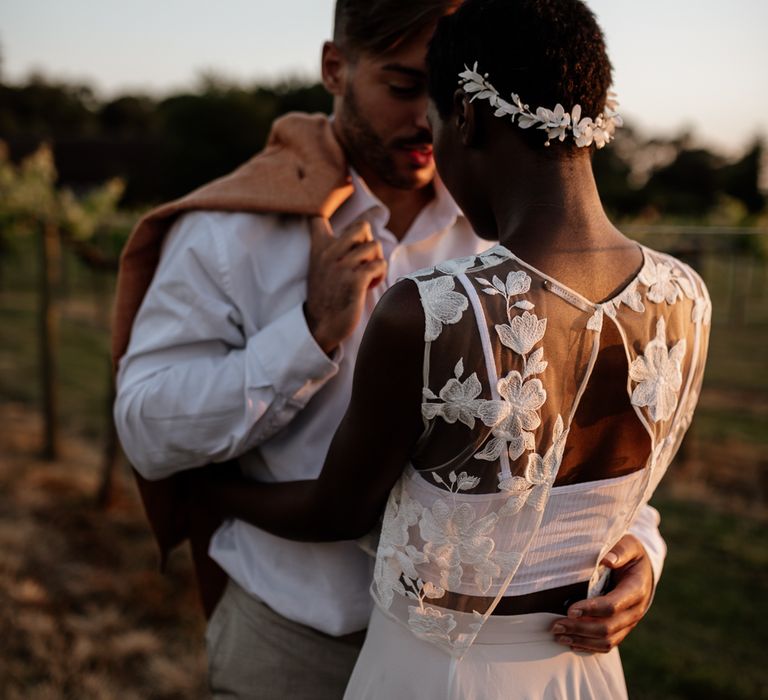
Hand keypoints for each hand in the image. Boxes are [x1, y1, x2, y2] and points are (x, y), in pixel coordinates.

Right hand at [304, 217, 386, 354]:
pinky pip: (378, 264)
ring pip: (374, 246)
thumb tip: (373, 215)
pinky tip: (370, 284)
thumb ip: (340, 245)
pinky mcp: (354, 281)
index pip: (318, 218)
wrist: (321, 325)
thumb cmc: (328, 295)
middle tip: (365, 260)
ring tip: (368, 276)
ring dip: (377, 261)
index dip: (330, 204)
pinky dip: (380, 274)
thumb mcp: (323, 266)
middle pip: (362, 226)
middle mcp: (328, 253)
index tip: (344, 193)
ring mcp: (341, 266)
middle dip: (370, 241)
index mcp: (319, 248)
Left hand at [551, 534, 653, 652]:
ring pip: (607, 640)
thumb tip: (606, 560)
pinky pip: (608, 644)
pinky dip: (589, 646)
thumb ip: (620, 551)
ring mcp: (629, 622)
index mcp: (636, 590)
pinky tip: (571, 642)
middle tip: (556, 625)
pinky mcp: (622, 628)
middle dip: (580, 628)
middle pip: (607, 628)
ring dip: (582, 640)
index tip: (570, 609)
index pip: (613, 606)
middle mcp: (635, 610)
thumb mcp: (629, 545)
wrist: (644, 569)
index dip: (591, 609)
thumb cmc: (631, 554)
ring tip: (559, 635)